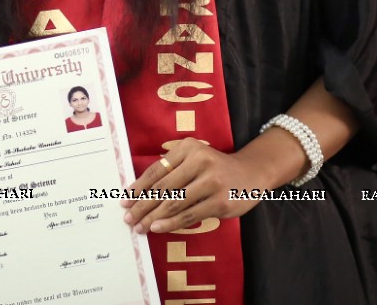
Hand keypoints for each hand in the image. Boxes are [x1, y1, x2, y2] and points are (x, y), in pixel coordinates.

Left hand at [119, 139, 266, 233]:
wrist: (251, 174)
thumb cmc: (215, 169)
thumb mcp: (194, 159)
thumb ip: (172, 171)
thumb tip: (139, 194)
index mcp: (189, 148)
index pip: (157, 170)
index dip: (138, 187)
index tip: (124, 201)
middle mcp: (200, 161)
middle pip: (163, 188)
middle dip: (142, 206)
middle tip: (128, 218)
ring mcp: (212, 182)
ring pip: (174, 203)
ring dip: (153, 217)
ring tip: (140, 227)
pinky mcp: (220, 202)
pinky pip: (189, 215)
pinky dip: (171, 223)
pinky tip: (158, 228)